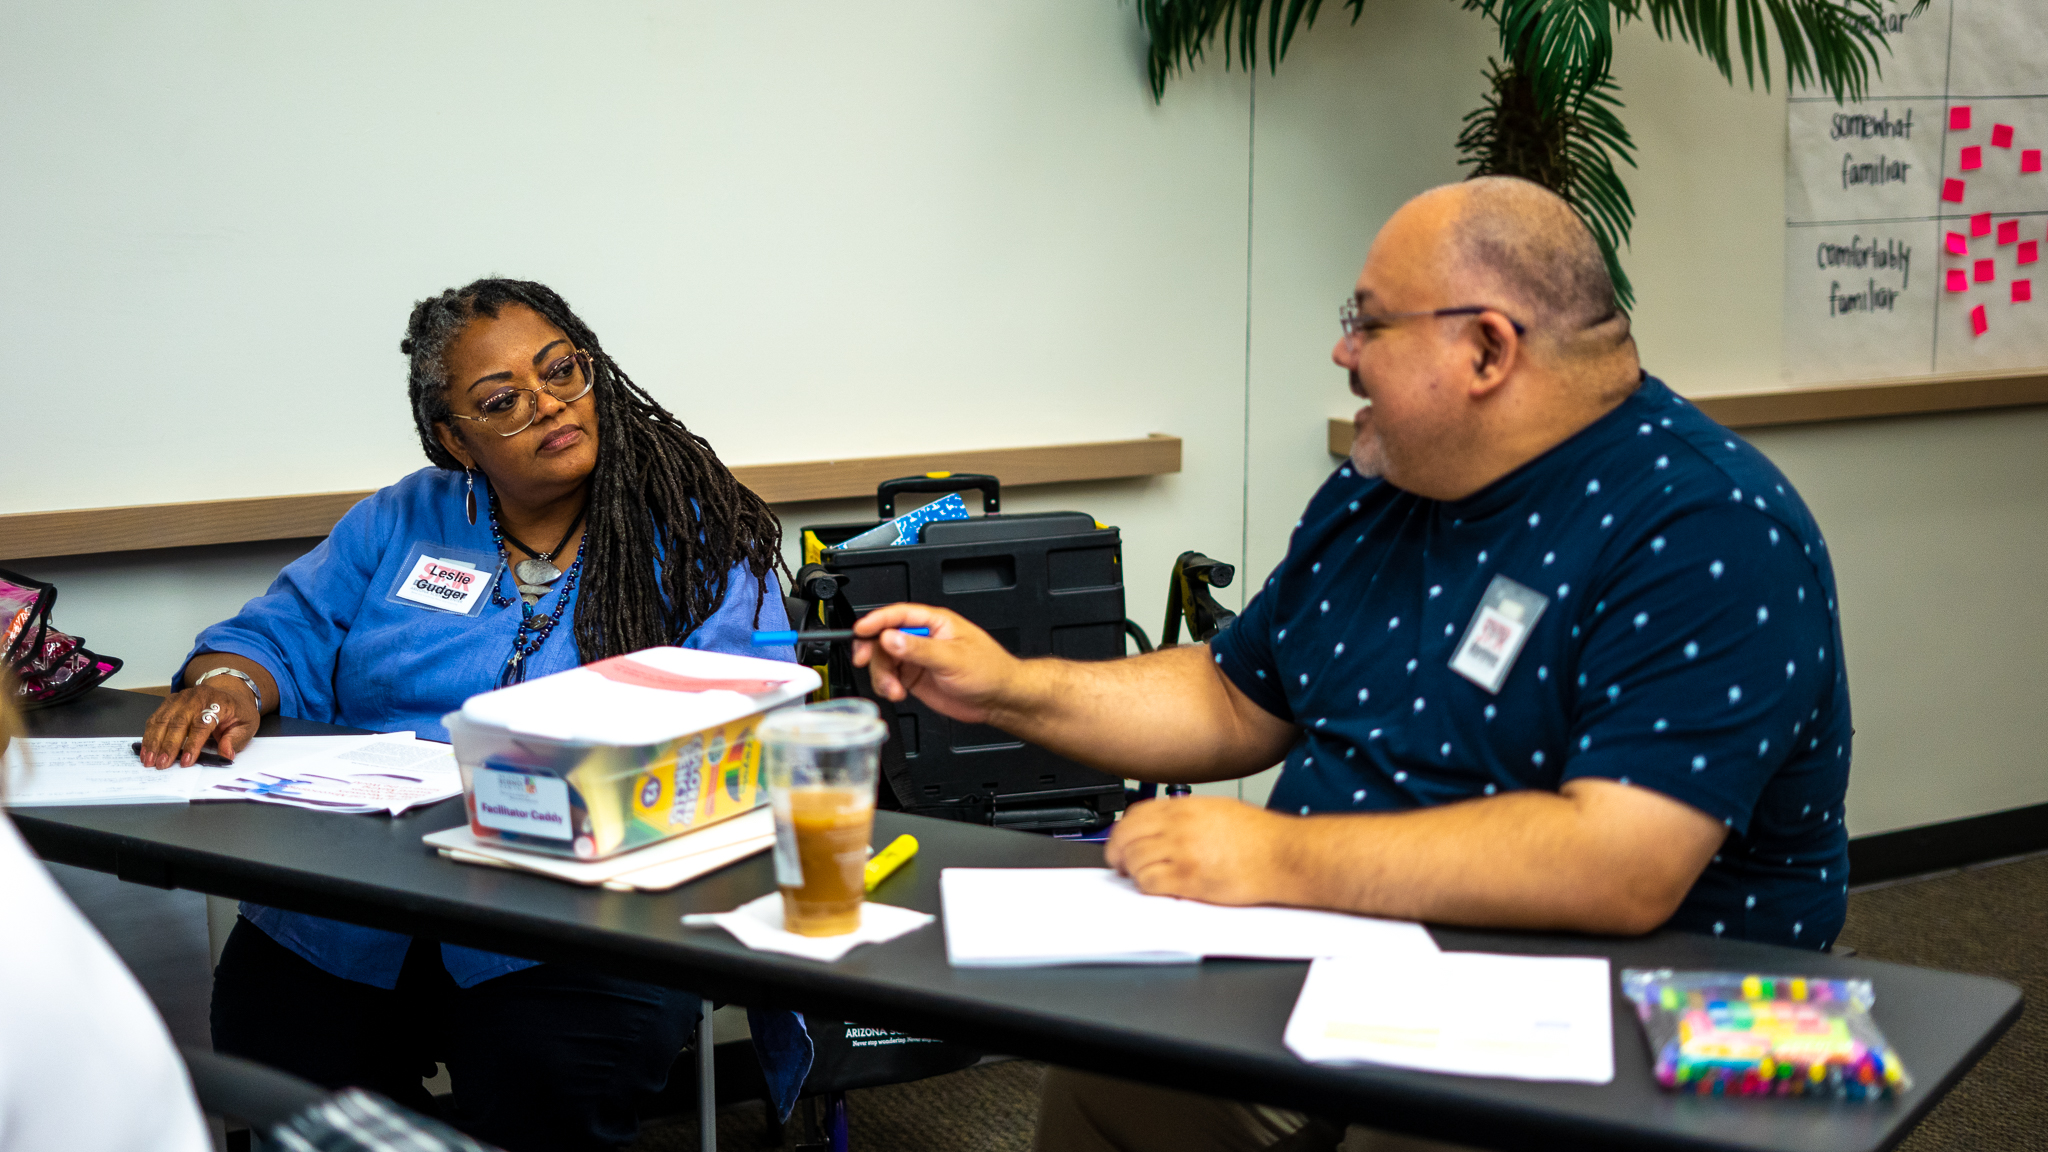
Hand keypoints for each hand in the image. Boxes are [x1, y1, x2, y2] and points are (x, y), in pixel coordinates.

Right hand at [140, 682, 258, 767]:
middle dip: (168, 745)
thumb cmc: (237, 712)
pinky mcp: (170, 702)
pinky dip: (149, 734)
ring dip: (154, 741)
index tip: (186, 762)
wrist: (229, 693)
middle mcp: (196, 697)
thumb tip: (226, 754)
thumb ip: (235, 740)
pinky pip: (156, 718)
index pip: (202, 724)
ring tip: (149, 760)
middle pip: (178, 722)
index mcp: (217, 702)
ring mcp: (181, 698)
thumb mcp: (246, 726)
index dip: (193, 744)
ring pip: (163, 720)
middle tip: (161, 764)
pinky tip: (146, 749)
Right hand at [851, 604, 1020, 724]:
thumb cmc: (988, 671)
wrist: (999, 699)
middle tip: (865, 662)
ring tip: (894, 689)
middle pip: (883, 637)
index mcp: (934, 622)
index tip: (860, 631)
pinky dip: (886, 686)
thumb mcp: (952, 658)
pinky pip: (889, 677)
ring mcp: (917, 658)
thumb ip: (919, 649)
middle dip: (872, 651)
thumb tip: (890, 638)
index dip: (876, 621)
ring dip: (881, 675)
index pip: (897, 615)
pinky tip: (897, 693)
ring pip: (883, 660)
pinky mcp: (914, 677)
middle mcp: (922, 637)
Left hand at [1105, 795, 1296, 906]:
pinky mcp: (1189, 877)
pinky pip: (1149, 882)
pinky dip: (1146, 887)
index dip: (1123, 830)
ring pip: (1133, 860)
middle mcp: (1179, 825)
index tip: (1123, 841)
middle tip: (1121, 865)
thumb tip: (1167, 826)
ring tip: (1141, 878)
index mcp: (1186, 807)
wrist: (1285, 855)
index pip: (1136, 814)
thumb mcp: (1220, 810)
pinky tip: (1157, 888)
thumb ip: (1189, 816)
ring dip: (1132, 872)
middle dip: (1118, 852)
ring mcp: (1183, 850)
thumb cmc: (1262, 838)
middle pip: (1127, 836)